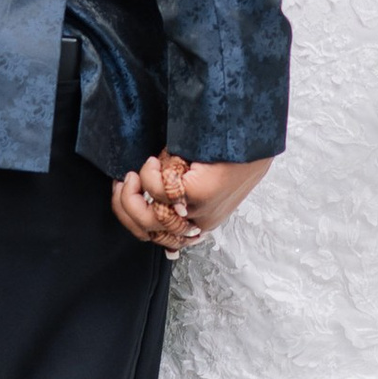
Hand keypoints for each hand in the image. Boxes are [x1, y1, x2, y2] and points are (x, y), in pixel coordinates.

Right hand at [110, 150, 270, 253]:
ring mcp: (199, 211)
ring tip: (145, 167)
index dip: (129, 218)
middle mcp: (198, 224)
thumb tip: (149, 197)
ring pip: (149, 215)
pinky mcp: (200, 194)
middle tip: (126, 180)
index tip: (123, 191)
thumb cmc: (227, 156)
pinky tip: (161, 159)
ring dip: (136, 188)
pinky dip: (151, 173)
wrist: (254, 141)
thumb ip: (178, 192)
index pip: (153, 238)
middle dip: (124, 205)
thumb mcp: (200, 181)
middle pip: (144, 230)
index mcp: (198, 225)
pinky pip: (159, 191)